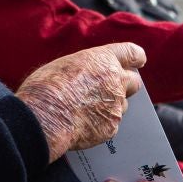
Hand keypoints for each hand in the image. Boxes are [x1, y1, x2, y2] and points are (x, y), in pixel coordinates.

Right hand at [16, 43, 145, 161]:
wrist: (44, 117)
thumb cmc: (46, 88)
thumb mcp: (64, 65)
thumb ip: (86, 69)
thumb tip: (87, 76)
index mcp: (104, 60)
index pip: (132, 53)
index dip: (136, 58)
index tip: (138, 62)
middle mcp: (116, 81)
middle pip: (135, 82)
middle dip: (127, 85)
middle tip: (112, 90)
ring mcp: (115, 106)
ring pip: (121, 106)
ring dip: (110, 108)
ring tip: (86, 112)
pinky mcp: (111, 128)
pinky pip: (109, 126)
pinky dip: (99, 126)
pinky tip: (81, 126)